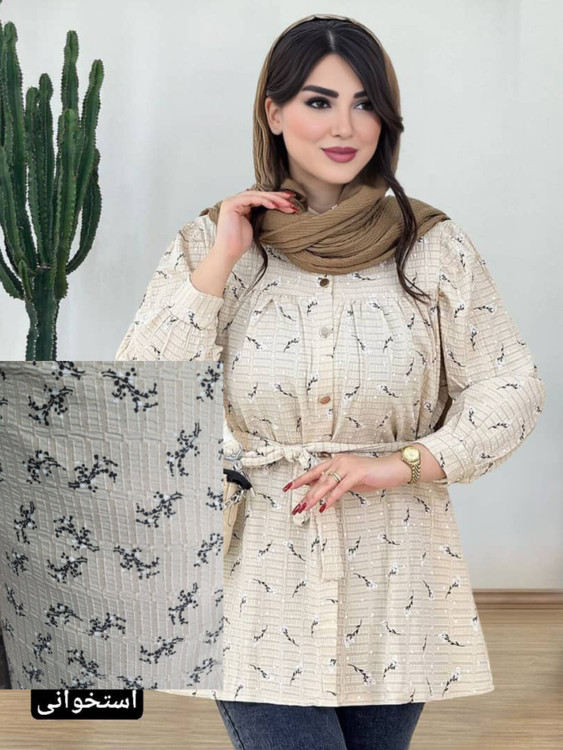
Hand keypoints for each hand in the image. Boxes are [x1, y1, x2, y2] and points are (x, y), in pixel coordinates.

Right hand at [215, 189, 298, 262]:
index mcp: (241, 205)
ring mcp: (232, 201)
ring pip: (257, 195)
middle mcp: (236, 201)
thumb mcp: (254, 225)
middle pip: (260, 195)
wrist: (229, 252)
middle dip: (277, 197)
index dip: (276, 199)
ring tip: (286, 204)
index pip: (261, 198)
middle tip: (291, 201)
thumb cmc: (240, 243)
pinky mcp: (231, 204)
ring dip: (273, 199)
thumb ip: (259, 214)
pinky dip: (264, 201)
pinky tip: (274, 205)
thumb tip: (275, 208)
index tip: (290, 202)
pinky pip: (251, 199)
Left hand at [285, 454, 410, 514]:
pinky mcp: (357, 473)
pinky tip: (325, 507)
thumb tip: (322, 492)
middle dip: (305, 494)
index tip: (289, 488)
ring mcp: (347, 466)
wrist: (392, 469)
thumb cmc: (372, 475)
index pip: (314, 471)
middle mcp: (339, 461)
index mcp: (336, 461)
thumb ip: (336, 483)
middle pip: (318, 479)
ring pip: (326, 483)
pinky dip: (331, 498)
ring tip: (305, 508)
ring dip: (315, 497)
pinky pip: (340, 488)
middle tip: (296, 506)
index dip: (301, 480)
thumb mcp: (350, 480)